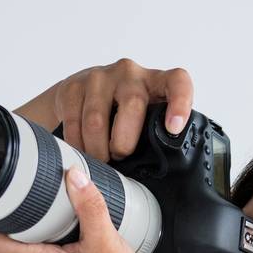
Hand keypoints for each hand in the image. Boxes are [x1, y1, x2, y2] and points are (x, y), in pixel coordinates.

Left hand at [0, 162, 154, 252]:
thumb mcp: (107, 244)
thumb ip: (90, 207)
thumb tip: (74, 175)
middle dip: (6, 204)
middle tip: (28, 184)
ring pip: (11, 236)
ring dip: (23, 216)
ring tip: (46, 201)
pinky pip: (26, 244)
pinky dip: (35, 228)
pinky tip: (56, 219)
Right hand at [49, 57, 193, 161]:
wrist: (77, 99)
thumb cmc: (119, 118)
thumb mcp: (143, 124)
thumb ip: (156, 138)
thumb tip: (165, 178)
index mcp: (155, 83)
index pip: (177, 81)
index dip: (179, 102)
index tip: (173, 128)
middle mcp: (129, 73)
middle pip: (132, 106)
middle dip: (124, 143)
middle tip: (119, 157)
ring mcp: (100, 77)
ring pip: (97, 121)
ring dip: (98, 149)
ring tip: (101, 158)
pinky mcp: (73, 86)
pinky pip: (75, 124)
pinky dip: (78, 146)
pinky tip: (83, 150)